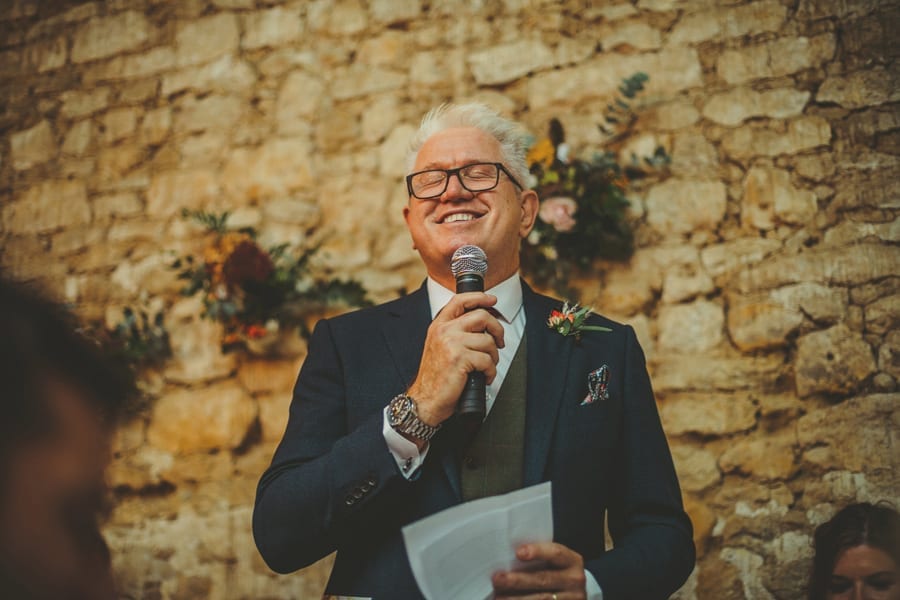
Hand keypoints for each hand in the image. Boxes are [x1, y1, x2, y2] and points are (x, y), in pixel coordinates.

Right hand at [407, 292, 503, 427]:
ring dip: (494, 356)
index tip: (492, 300)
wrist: (425, 399)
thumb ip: (454, 332)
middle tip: (500, 342)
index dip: (480, 297)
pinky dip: (491, 371)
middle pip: (481, 316)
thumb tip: (481, 324)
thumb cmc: (436, 376)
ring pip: (488, 341)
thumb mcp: (439, 346)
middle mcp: (444, 331)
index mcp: (439, 325)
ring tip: (488, 366)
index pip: (460, 300)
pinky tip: (485, 377)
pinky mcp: (460, 359)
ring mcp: (451, 344)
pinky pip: (487, 360)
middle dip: (497, 329)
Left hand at [492, 542, 586, 598]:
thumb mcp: (555, 561)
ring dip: (516, 599)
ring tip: (498, 597)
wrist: (575, 593)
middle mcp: (574, 580)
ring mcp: (571, 598)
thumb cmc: (557, 571)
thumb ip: (539, 557)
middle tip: (498, 579)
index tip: (518, 552)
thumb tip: (507, 557)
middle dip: (518, 580)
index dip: (537, 551)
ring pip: (542, 599)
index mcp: (571, 561)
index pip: (555, 553)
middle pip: (543, 579)